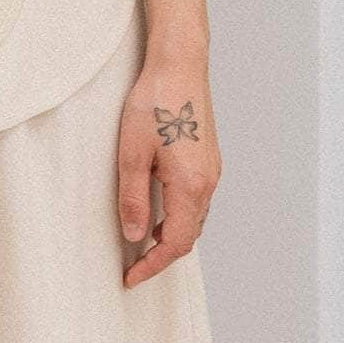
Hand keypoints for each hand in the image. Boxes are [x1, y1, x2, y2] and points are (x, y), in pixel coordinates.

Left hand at [116, 62, 219, 287]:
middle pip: (188, 235)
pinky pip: (196, 201)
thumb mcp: (132, 154)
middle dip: (162, 257)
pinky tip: (159, 213)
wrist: (180, 64)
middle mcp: (208, 181)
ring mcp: (212, 170)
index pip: (175, 243)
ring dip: (171, 237)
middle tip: (134, 268)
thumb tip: (135, 236)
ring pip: (194, 219)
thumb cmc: (154, 102)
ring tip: (142, 245)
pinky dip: (178, 217)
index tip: (131, 278)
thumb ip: (133, 198)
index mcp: (190, 185)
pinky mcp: (208, 159)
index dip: (153, 266)